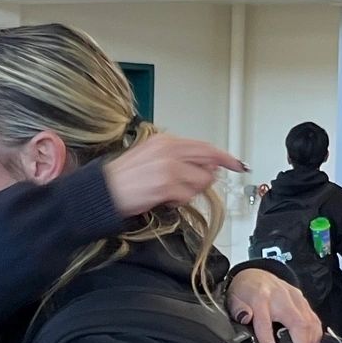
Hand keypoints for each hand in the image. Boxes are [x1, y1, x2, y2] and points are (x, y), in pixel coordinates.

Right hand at [102, 132, 245, 218]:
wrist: (104, 191)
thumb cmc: (125, 177)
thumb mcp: (151, 156)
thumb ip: (179, 158)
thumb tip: (206, 167)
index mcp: (166, 141)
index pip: (205, 146)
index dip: (225, 156)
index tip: (237, 164)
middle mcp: (169, 150)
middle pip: (208, 162)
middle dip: (210, 176)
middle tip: (198, 183)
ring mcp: (168, 168)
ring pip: (201, 182)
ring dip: (191, 191)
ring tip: (172, 192)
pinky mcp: (166, 186)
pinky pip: (188, 196)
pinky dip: (180, 201)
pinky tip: (166, 199)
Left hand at [227, 269, 323, 342]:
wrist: (256, 274)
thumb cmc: (245, 292)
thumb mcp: (233, 299)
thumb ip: (237, 309)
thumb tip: (245, 317)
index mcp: (260, 298)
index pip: (265, 321)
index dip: (268, 339)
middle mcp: (281, 297)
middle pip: (298, 322)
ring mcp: (295, 297)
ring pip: (310, 321)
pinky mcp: (303, 299)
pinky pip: (314, 318)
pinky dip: (316, 335)